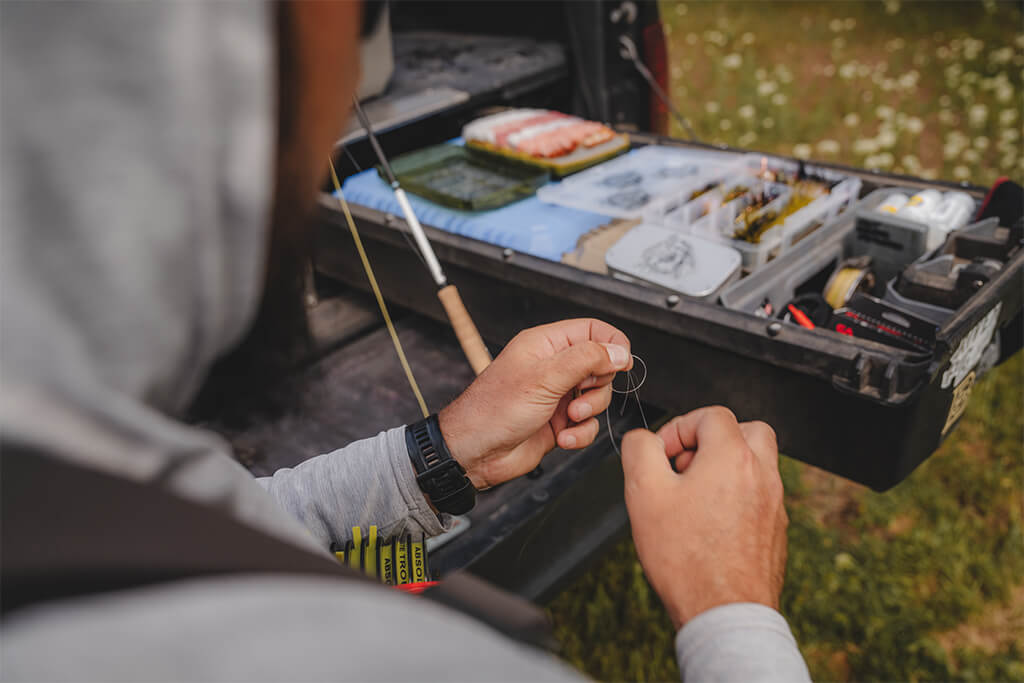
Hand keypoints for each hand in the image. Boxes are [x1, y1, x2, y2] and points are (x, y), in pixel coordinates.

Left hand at [439, 318, 631, 488]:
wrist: (474, 453)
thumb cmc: (493, 411)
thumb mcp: (544, 378)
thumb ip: (586, 359)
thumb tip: (618, 351)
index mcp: (546, 344)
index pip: (593, 330)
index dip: (612, 344)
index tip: (621, 364)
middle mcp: (553, 367)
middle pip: (601, 366)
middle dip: (598, 386)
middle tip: (579, 396)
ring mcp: (557, 395)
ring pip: (598, 398)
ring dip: (589, 413)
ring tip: (568, 419)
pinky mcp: (559, 421)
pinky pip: (588, 424)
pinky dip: (580, 434)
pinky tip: (562, 437)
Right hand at [620, 407, 787, 629]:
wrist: (724, 611)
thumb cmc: (687, 558)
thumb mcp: (644, 493)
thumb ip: (640, 451)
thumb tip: (643, 440)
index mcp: (732, 457)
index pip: (710, 415)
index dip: (679, 428)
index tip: (663, 455)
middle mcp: (761, 475)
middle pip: (747, 430)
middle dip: (713, 439)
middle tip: (687, 464)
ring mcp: (774, 504)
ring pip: (757, 463)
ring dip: (726, 466)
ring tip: (696, 493)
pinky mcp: (776, 531)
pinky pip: (759, 496)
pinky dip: (737, 496)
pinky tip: (710, 522)